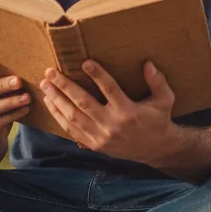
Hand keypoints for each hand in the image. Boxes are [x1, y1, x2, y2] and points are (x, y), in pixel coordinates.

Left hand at [40, 59, 175, 165]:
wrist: (155, 149)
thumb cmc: (158, 119)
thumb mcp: (164, 100)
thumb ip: (158, 81)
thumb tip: (148, 63)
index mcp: (128, 112)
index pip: (110, 90)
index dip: (97, 75)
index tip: (84, 62)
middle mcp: (112, 125)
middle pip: (83, 103)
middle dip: (65, 86)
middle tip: (50, 72)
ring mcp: (101, 136)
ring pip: (73, 117)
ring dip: (57, 99)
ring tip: (45, 84)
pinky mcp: (94, 145)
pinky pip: (71, 130)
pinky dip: (58, 115)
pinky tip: (49, 102)